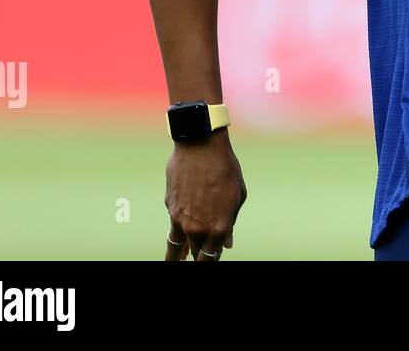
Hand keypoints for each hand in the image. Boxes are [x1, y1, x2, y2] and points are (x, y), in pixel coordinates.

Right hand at [164, 128, 246, 260]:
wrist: (200, 147)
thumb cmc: (225, 168)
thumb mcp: (237, 196)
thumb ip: (230, 223)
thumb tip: (227, 244)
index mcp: (219, 227)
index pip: (211, 257)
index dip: (211, 261)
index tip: (212, 260)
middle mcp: (198, 228)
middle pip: (197, 252)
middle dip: (200, 255)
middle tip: (202, 256)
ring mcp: (181, 220)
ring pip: (180, 247)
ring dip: (182, 255)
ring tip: (180, 262)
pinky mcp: (170, 208)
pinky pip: (172, 230)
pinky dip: (175, 240)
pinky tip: (177, 247)